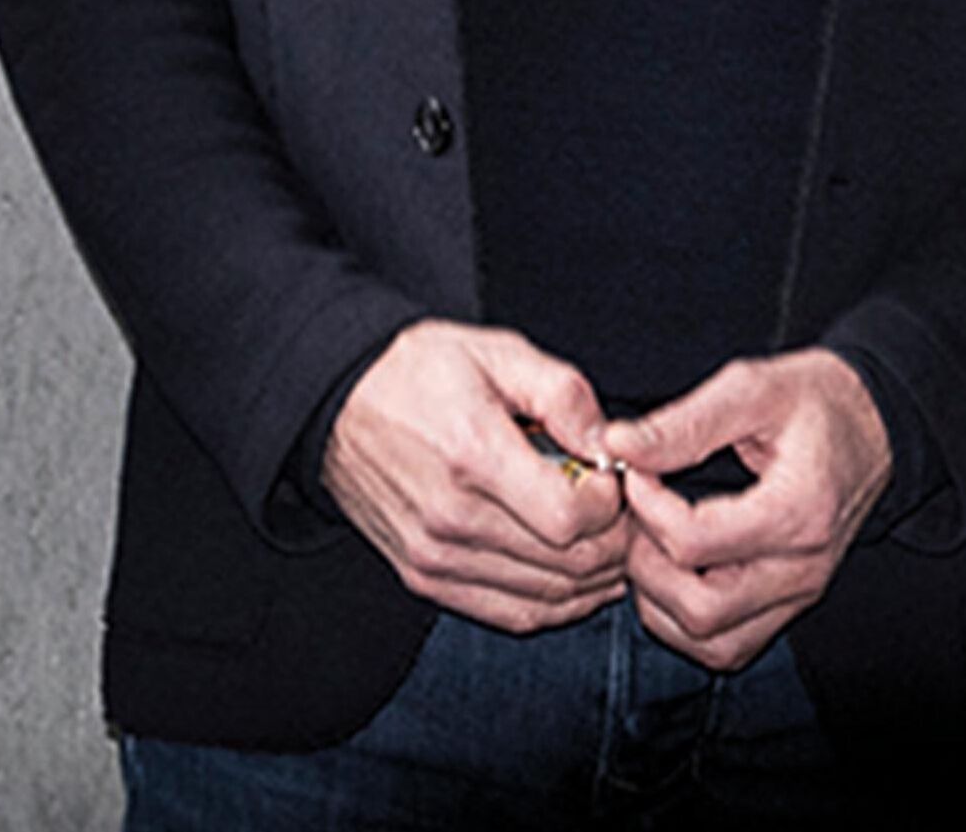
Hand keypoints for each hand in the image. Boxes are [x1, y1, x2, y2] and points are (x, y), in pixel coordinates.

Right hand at [324, 322, 635, 631]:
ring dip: (594, 579)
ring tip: (610, 544)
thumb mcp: (497, 351)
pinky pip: (510, 613)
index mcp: (472, 454)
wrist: (337, 401)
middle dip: (614, 543)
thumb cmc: (421, 371)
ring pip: (546, 597)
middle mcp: (451, 517)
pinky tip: (577, 580)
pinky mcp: (423, 577)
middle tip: (627, 515)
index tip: (615, 478)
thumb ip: (562, 393)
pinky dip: (555, 606)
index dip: (612, 505)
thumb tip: (611, 445)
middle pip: (566, 563)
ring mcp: (434, 555)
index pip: (571, 517)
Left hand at [599, 350, 890, 671]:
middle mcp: (802, 568)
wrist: (873, 425)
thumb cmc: (815, 402)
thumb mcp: (752, 389)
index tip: (635, 471)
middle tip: (637, 517)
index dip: (645, 508)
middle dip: (646, 566)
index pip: (693, 543)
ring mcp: (799, 594)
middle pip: (700, 609)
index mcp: (797, 512)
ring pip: (711, 643)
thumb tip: (617, 445)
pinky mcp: (791, 604)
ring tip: (654, 543)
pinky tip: (676, 573)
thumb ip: (682, 424)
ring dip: (662, 602)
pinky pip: (729, 646)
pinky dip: (687, 623)